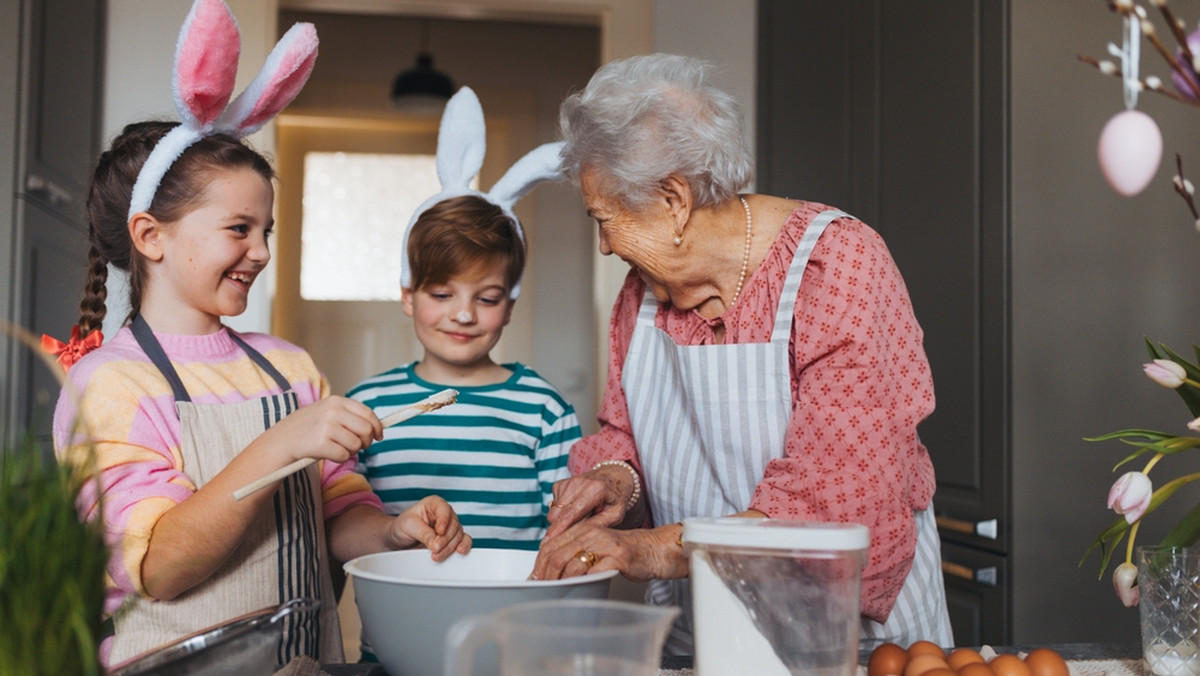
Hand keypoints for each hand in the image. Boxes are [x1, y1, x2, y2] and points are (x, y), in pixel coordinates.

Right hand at [256, 396, 382, 464]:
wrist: (282, 440)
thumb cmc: (309, 428)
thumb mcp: (328, 412)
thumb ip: (349, 415)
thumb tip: (377, 427)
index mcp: (336, 401)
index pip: (368, 414)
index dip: (377, 427)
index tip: (379, 436)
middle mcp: (333, 412)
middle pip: (366, 430)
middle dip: (366, 442)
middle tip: (358, 447)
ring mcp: (326, 427)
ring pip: (356, 445)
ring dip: (351, 451)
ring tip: (337, 448)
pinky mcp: (321, 444)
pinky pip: (344, 456)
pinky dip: (340, 458)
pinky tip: (329, 454)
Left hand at [388, 496, 472, 560]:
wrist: (399, 540)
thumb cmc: (403, 527)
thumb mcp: (409, 526)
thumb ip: (423, 533)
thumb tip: (436, 542)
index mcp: (434, 504)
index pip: (444, 509)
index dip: (443, 520)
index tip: (439, 531)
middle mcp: (445, 514)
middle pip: (453, 525)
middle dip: (444, 539)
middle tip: (435, 548)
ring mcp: (450, 527)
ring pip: (458, 535)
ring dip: (449, 547)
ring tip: (436, 555)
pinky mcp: (452, 539)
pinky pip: (464, 541)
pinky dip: (463, 546)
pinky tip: (459, 552)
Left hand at [531, 521, 685, 582]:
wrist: (654, 549)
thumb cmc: (624, 551)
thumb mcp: (596, 545)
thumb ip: (576, 551)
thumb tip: (550, 567)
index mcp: (584, 529)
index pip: (551, 544)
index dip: (539, 564)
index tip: (534, 578)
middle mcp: (592, 533)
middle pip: (557, 554)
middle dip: (545, 574)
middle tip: (542, 587)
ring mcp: (604, 544)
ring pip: (571, 563)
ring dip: (559, 580)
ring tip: (556, 591)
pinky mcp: (617, 558)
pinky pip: (592, 571)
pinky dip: (580, 582)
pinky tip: (576, 589)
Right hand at [544, 466, 635, 538]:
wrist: (612, 477)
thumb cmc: (615, 497)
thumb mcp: (615, 514)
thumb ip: (598, 525)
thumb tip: (577, 536)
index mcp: (595, 489)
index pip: (571, 512)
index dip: (559, 528)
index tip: (549, 542)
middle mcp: (578, 482)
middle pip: (557, 514)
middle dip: (560, 528)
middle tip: (576, 533)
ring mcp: (567, 482)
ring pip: (553, 512)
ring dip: (563, 520)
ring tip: (581, 518)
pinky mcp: (559, 484)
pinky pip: (553, 507)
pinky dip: (562, 512)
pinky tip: (576, 509)